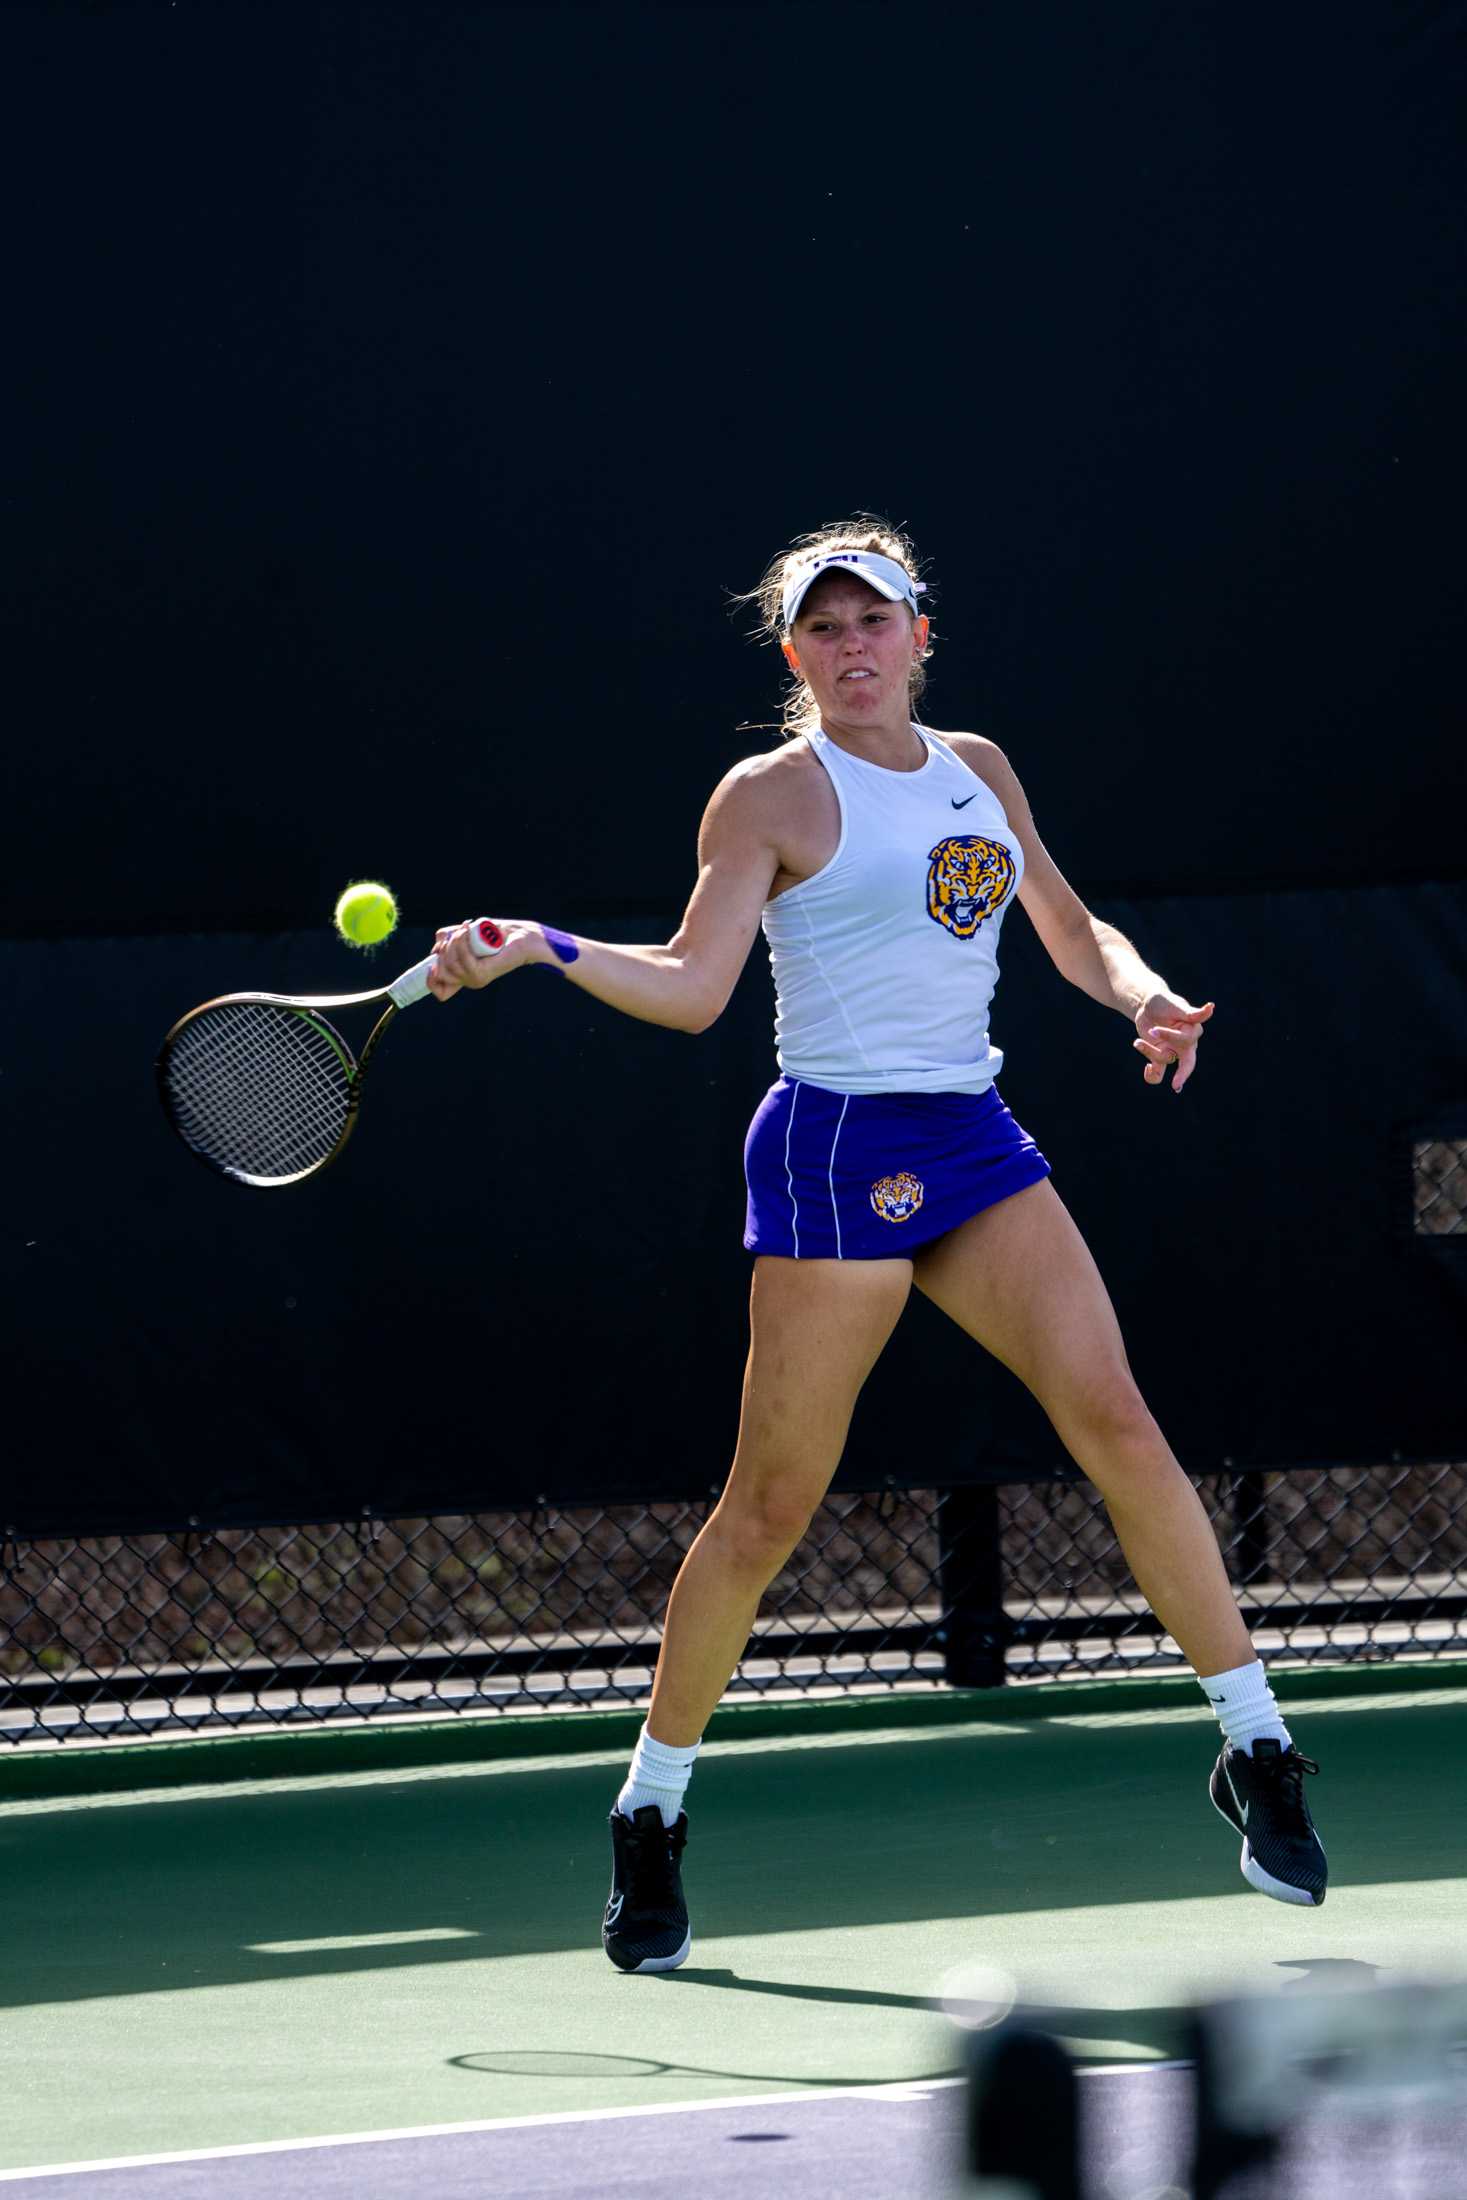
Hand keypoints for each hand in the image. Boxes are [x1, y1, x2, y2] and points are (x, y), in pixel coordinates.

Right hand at [426, 918, 549, 1000]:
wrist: (520, 936)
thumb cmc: (495, 934)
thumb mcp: (465, 935)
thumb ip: (448, 939)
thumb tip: (436, 947)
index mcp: (464, 976)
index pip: (441, 992)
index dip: (430, 980)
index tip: (433, 963)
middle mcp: (469, 981)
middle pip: (440, 971)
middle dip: (443, 949)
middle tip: (457, 933)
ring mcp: (476, 979)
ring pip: (449, 964)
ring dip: (453, 942)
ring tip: (465, 929)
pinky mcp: (482, 973)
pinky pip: (462, 960)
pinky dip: (461, 943)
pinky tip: (466, 931)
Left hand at [1132, 993, 1213, 1092]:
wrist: (1147, 1005)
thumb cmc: (1164, 1001)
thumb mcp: (1176, 1005)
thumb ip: (1193, 1012)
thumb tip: (1211, 1007)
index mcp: (1192, 1031)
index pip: (1185, 1040)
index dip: (1169, 1036)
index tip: (1152, 1029)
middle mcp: (1184, 1044)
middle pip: (1188, 1064)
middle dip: (1182, 1074)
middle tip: (1176, 1085)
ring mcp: (1171, 1051)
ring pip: (1164, 1061)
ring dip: (1149, 1053)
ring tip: (1137, 1042)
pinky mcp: (1158, 1055)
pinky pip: (1158, 1073)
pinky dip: (1151, 1075)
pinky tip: (1147, 1069)